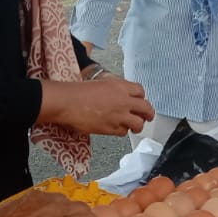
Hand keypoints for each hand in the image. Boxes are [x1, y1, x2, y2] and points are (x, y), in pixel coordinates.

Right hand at [40, 78, 155, 136]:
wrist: (68, 102)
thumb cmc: (79, 91)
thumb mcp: (101, 84)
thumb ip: (114, 91)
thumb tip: (119, 98)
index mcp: (120, 86)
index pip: (141, 91)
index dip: (142, 98)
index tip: (140, 101)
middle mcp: (123, 101)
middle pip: (146, 108)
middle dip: (149, 114)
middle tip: (148, 117)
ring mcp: (118, 116)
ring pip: (138, 124)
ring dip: (138, 126)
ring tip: (135, 127)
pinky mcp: (111, 128)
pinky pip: (123, 132)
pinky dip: (122, 131)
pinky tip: (118, 128)